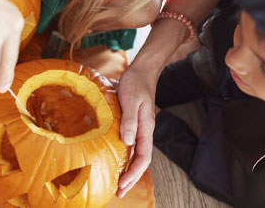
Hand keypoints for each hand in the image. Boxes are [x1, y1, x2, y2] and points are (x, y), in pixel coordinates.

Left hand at [116, 63, 158, 197]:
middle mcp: (145, 131)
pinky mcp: (134, 124)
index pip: (143, 157)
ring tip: (118, 182)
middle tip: (119, 192)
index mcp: (146, 128)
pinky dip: (126, 157)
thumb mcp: (131, 100)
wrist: (142, 72)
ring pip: (137, 154)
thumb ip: (130, 121)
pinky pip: (132, 145)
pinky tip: (118, 160)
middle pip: (141, 160)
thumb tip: (127, 142)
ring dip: (129, 170)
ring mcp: (140, 128)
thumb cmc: (136, 84)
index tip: (122, 184)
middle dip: (131, 178)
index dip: (134, 173)